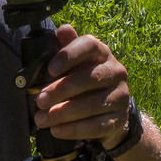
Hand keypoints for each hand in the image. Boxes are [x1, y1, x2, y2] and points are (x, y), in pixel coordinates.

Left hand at [33, 25, 132, 147]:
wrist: (107, 112)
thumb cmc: (83, 81)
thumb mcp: (73, 64)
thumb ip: (65, 48)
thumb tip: (62, 30)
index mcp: (102, 53)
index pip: (89, 45)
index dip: (69, 55)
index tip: (50, 69)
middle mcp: (116, 71)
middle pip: (91, 77)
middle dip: (62, 90)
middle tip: (39, 100)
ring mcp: (120, 96)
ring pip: (93, 104)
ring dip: (64, 113)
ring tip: (42, 119)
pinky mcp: (119, 119)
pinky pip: (97, 125)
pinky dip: (74, 129)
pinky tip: (57, 130)